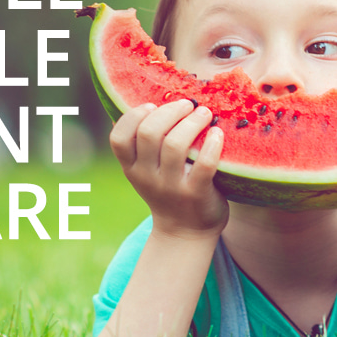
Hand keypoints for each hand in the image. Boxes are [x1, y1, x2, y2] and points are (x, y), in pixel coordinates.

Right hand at [109, 99, 227, 239]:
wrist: (185, 232)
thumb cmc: (167, 191)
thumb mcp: (146, 172)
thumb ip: (143, 146)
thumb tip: (146, 103)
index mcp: (131, 168)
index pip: (118, 138)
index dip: (133, 116)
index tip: (152, 105)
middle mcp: (147, 177)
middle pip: (149, 133)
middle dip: (170, 111)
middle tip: (187, 104)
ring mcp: (171, 187)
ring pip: (176, 145)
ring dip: (192, 122)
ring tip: (204, 113)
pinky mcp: (196, 194)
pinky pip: (204, 164)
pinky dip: (212, 144)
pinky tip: (218, 134)